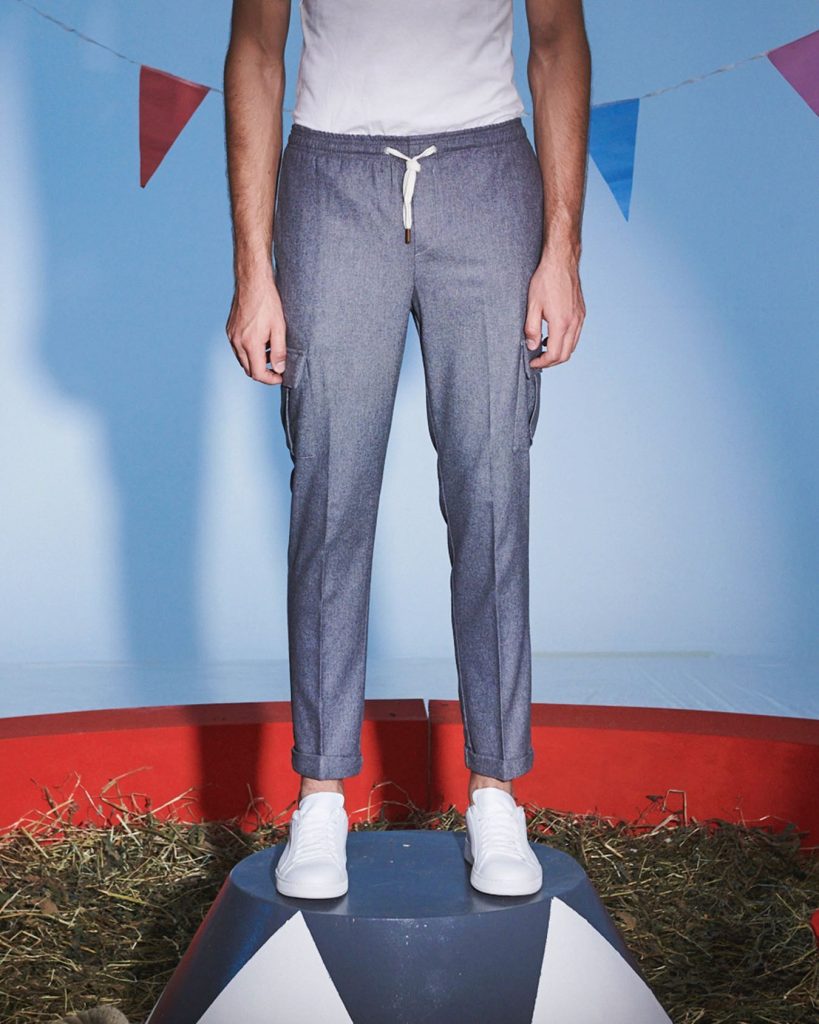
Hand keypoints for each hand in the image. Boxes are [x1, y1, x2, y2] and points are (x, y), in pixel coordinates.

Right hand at [225, 269, 286, 384]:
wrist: (252, 282)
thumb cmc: (268, 302)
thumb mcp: (279, 328)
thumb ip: (279, 351)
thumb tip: (280, 369)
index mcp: (250, 344)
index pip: (258, 374)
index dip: (271, 379)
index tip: (281, 377)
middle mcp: (237, 342)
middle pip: (249, 370)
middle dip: (264, 373)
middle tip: (278, 368)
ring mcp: (231, 336)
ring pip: (243, 360)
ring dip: (256, 362)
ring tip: (271, 353)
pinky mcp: (230, 330)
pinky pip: (238, 349)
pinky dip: (249, 352)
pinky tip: (262, 342)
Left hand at [524, 247, 585, 367]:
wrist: (561, 261)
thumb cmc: (545, 280)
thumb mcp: (532, 305)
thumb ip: (531, 329)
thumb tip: (532, 346)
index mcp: (562, 323)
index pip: (554, 354)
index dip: (542, 363)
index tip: (533, 362)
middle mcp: (574, 323)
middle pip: (566, 354)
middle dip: (551, 362)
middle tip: (538, 360)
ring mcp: (580, 318)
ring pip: (573, 346)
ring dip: (559, 352)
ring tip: (543, 349)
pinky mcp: (582, 313)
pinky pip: (576, 335)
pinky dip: (565, 342)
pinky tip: (553, 336)